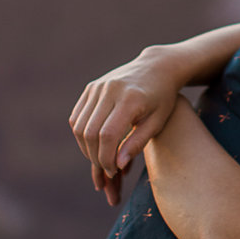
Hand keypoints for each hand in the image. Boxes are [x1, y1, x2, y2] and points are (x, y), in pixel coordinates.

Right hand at [70, 48, 187, 204]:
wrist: (158, 67)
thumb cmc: (162, 98)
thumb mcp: (157, 122)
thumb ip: (137, 143)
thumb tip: (117, 166)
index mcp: (130, 99)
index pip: (108, 135)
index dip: (106, 157)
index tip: (113, 171)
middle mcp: (110, 90)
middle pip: (90, 132)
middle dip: (95, 156)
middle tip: (106, 170)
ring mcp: (97, 87)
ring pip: (79, 126)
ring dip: (86, 147)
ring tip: (100, 159)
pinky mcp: (90, 87)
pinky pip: (77, 116)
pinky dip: (81, 134)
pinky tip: (93, 145)